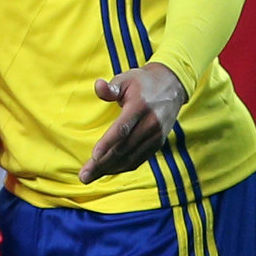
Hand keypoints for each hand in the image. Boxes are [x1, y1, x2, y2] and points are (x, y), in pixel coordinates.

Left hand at [80, 63, 188, 183]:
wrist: (172, 85)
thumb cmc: (142, 82)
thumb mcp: (126, 78)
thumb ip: (111, 87)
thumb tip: (98, 86)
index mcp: (140, 106)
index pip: (123, 128)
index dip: (108, 143)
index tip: (94, 156)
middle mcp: (151, 123)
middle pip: (124, 148)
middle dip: (102, 164)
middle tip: (84, 175)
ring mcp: (156, 135)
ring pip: (131, 157)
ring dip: (110, 169)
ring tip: (90, 177)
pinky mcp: (158, 143)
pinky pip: (139, 159)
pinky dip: (123, 167)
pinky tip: (107, 171)